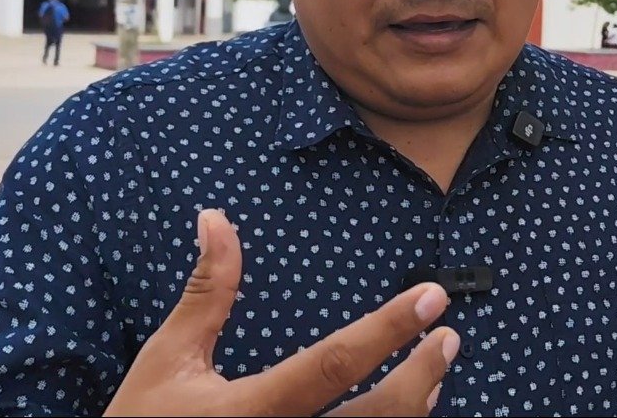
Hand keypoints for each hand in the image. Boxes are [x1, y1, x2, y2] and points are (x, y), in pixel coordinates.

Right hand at [105, 209, 457, 416]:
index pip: (333, 364)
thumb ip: (207, 293)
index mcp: (248, 411)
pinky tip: (403, 410)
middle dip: (422, 376)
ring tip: (433, 371)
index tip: (433, 297)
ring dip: (414, 408)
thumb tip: (217, 218)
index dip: (390, 328)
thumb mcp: (168, 359)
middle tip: (448, 336)